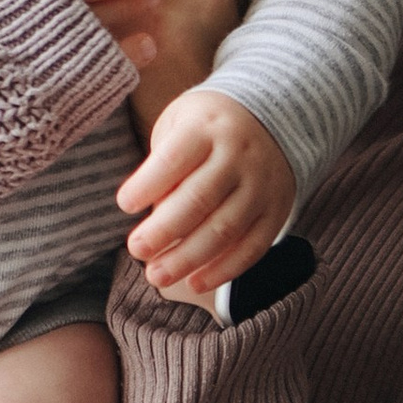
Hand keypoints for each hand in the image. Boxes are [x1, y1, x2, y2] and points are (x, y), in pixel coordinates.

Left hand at [115, 88, 295, 303]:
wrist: (272, 120)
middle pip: (199, 198)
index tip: (125, 204)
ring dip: (188, 258)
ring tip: (157, 275)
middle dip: (164, 230)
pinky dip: (224, 270)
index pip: (175, 158)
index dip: (148, 184)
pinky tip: (196, 282)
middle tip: (136, 250)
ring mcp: (261, 184)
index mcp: (206, 128)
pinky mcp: (276, 210)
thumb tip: (152, 219)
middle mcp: (238, 155)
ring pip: (225, 228)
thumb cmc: (205, 130)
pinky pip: (253, 246)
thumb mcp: (178, 126)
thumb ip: (163, 166)